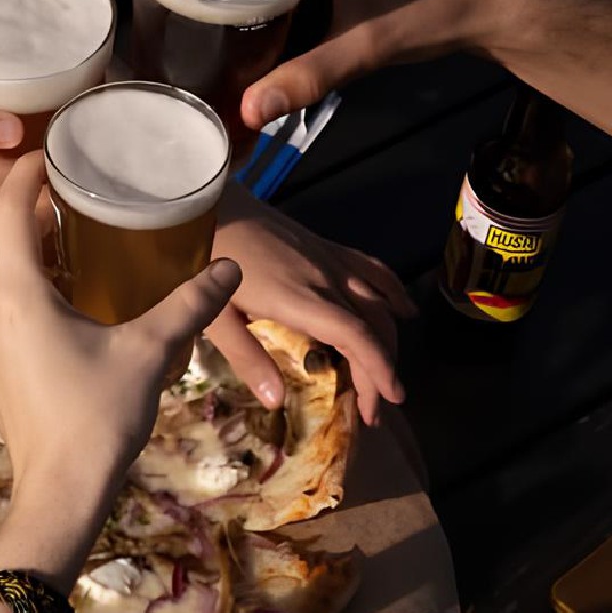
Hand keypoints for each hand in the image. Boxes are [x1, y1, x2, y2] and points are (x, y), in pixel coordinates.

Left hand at [0, 153, 241, 493]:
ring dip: (34, 250)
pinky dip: (29, 286)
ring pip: (3, 274)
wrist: (60, 496)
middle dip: (37, 209)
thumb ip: (191, 304)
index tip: (53, 149)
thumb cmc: (98, 416)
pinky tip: (68, 297)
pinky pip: (3, 306)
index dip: (25, 169)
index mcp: (17, 291)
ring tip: (79, 237)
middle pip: (4, 237)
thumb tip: (229, 268)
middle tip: (81, 190)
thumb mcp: (150, 351)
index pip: (6, 207)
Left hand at [207, 185, 414, 424]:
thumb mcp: (217, 318)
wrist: (212, 205)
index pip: (357, 336)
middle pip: (373, 325)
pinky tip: (404, 310)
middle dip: (383, 368)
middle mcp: (326, 278)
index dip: (379, 370)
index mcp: (302, 299)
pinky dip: (393, 291)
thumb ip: (248, 358)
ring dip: (389, 338)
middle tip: (374, 407)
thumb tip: (276, 402)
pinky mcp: (325, 245)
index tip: (387, 402)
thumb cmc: (208, 260)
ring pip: (378, 299)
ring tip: (386, 373)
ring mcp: (329, 259)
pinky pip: (371, 268)